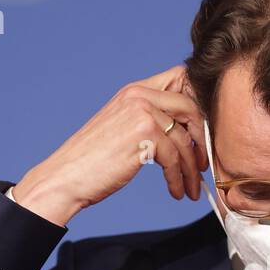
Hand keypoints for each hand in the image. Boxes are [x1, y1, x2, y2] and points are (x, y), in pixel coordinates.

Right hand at [12, 65, 206, 225]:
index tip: (202, 133)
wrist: (67, 177)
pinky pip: (174, 158)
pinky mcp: (144, 134)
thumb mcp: (124, 127)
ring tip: (191, 188)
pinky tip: (175, 191)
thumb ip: (151, 118)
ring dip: (191, 170)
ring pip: (184, 140)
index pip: (182, 78)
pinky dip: (178, 179)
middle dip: (202, 140)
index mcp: (135, 90)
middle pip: (192, 108)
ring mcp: (141, 112)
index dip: (200, 103)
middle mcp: (139, 95)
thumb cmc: (95, 159)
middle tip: (203, 164)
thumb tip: (187, 128)